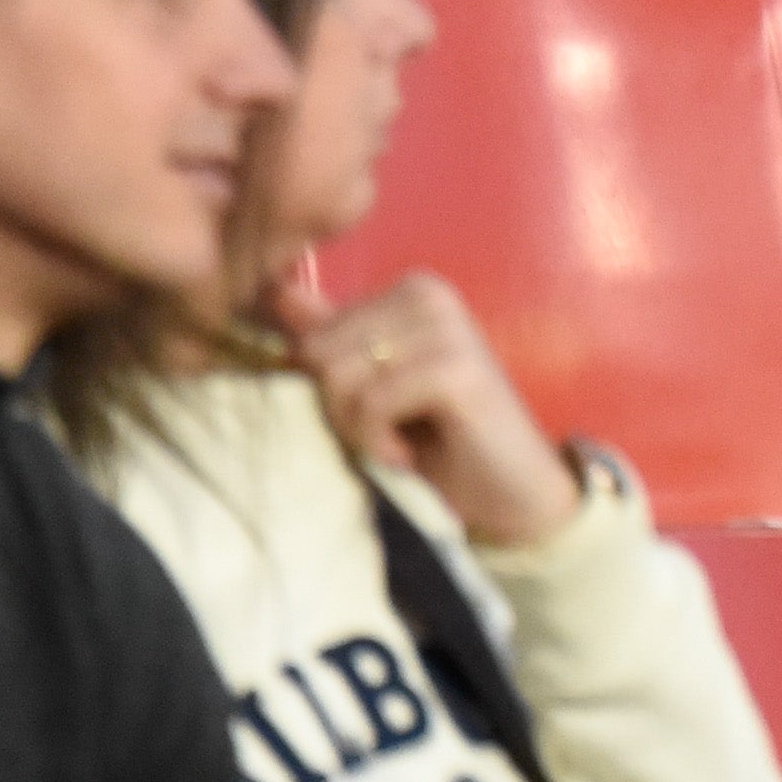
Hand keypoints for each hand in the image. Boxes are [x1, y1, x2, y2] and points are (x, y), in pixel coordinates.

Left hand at [289, 271, 578, 550]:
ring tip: (397, 443)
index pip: (311, 334)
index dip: (324, 389)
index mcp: (411, 290)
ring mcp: (447, 327)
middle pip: (318, 353)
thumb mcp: (373, 384)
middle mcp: (429, 293)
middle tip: (383, 433)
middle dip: (337, 409)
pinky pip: (370, 405)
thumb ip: (332, 336)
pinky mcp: (456, 369)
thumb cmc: (437, 440)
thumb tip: (274, 291)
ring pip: (338, 377)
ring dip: (356, 430)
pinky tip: (407, 455)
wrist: (507, 492)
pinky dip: (377, 443)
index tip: (371, 413)